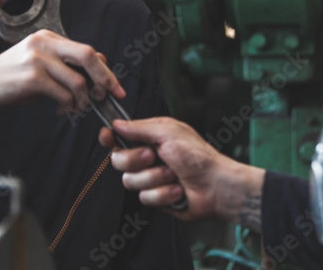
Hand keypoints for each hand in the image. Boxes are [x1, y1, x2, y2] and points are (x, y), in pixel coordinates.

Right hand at [0, 30, 122, 164]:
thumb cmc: (8, 81)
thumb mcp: (39, 67)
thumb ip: (64, 66)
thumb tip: (97, 71)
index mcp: (48, 37)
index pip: (87, 50)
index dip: (105, 70)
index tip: (114, 87)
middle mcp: (44, 43)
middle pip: (88, 56)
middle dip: (105, 79)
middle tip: (110, 97)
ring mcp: (36, 58)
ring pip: (77, 80)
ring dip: (83, 100)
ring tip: (75, 108)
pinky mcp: (30, 77)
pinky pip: (63, 93)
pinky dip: (68, 106)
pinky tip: (61, 110)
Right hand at [100, 117, 265, 229]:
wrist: (215, 185)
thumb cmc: (197, 156)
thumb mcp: (168, 133)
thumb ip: (140, 128)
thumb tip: (117, 124)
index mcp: (150, 138)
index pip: (120, 137)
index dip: (110, 137)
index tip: (107, 137)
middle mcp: (148, 157)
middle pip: (118, 160)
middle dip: (136, 160)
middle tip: (154, 156)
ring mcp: (151, 178)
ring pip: (130, 182)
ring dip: (155, 178)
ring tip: (174, 175)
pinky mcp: (156, 197)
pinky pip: (145, 198)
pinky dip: (164, 194)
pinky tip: (178, 190)